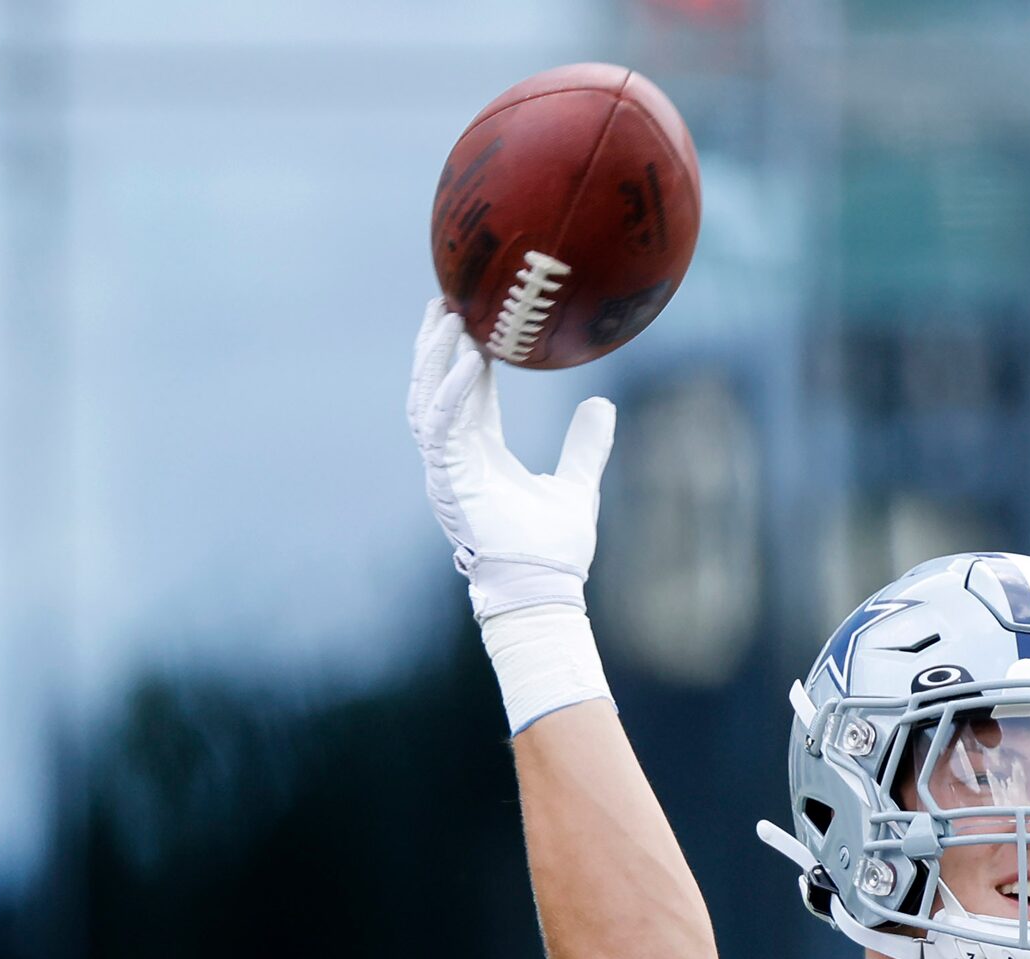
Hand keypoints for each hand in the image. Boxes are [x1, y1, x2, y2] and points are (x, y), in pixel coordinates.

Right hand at [407, 296, 614, 621]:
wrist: (545, 587)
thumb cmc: (555, 549)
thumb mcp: (578, 484)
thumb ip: (587, 446)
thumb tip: (602, 405)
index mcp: (479, 458)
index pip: (466, 397)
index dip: (466, 359)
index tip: (472, 321)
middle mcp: (455, 460)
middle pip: (433, 389)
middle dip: (435, 345)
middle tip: (444, 299)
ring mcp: (446, 470)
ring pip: (426, 400)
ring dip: (435, 357)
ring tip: (447, 314)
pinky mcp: (448, 480)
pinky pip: (442, 426)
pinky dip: (453, 392)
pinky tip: (471, 359)